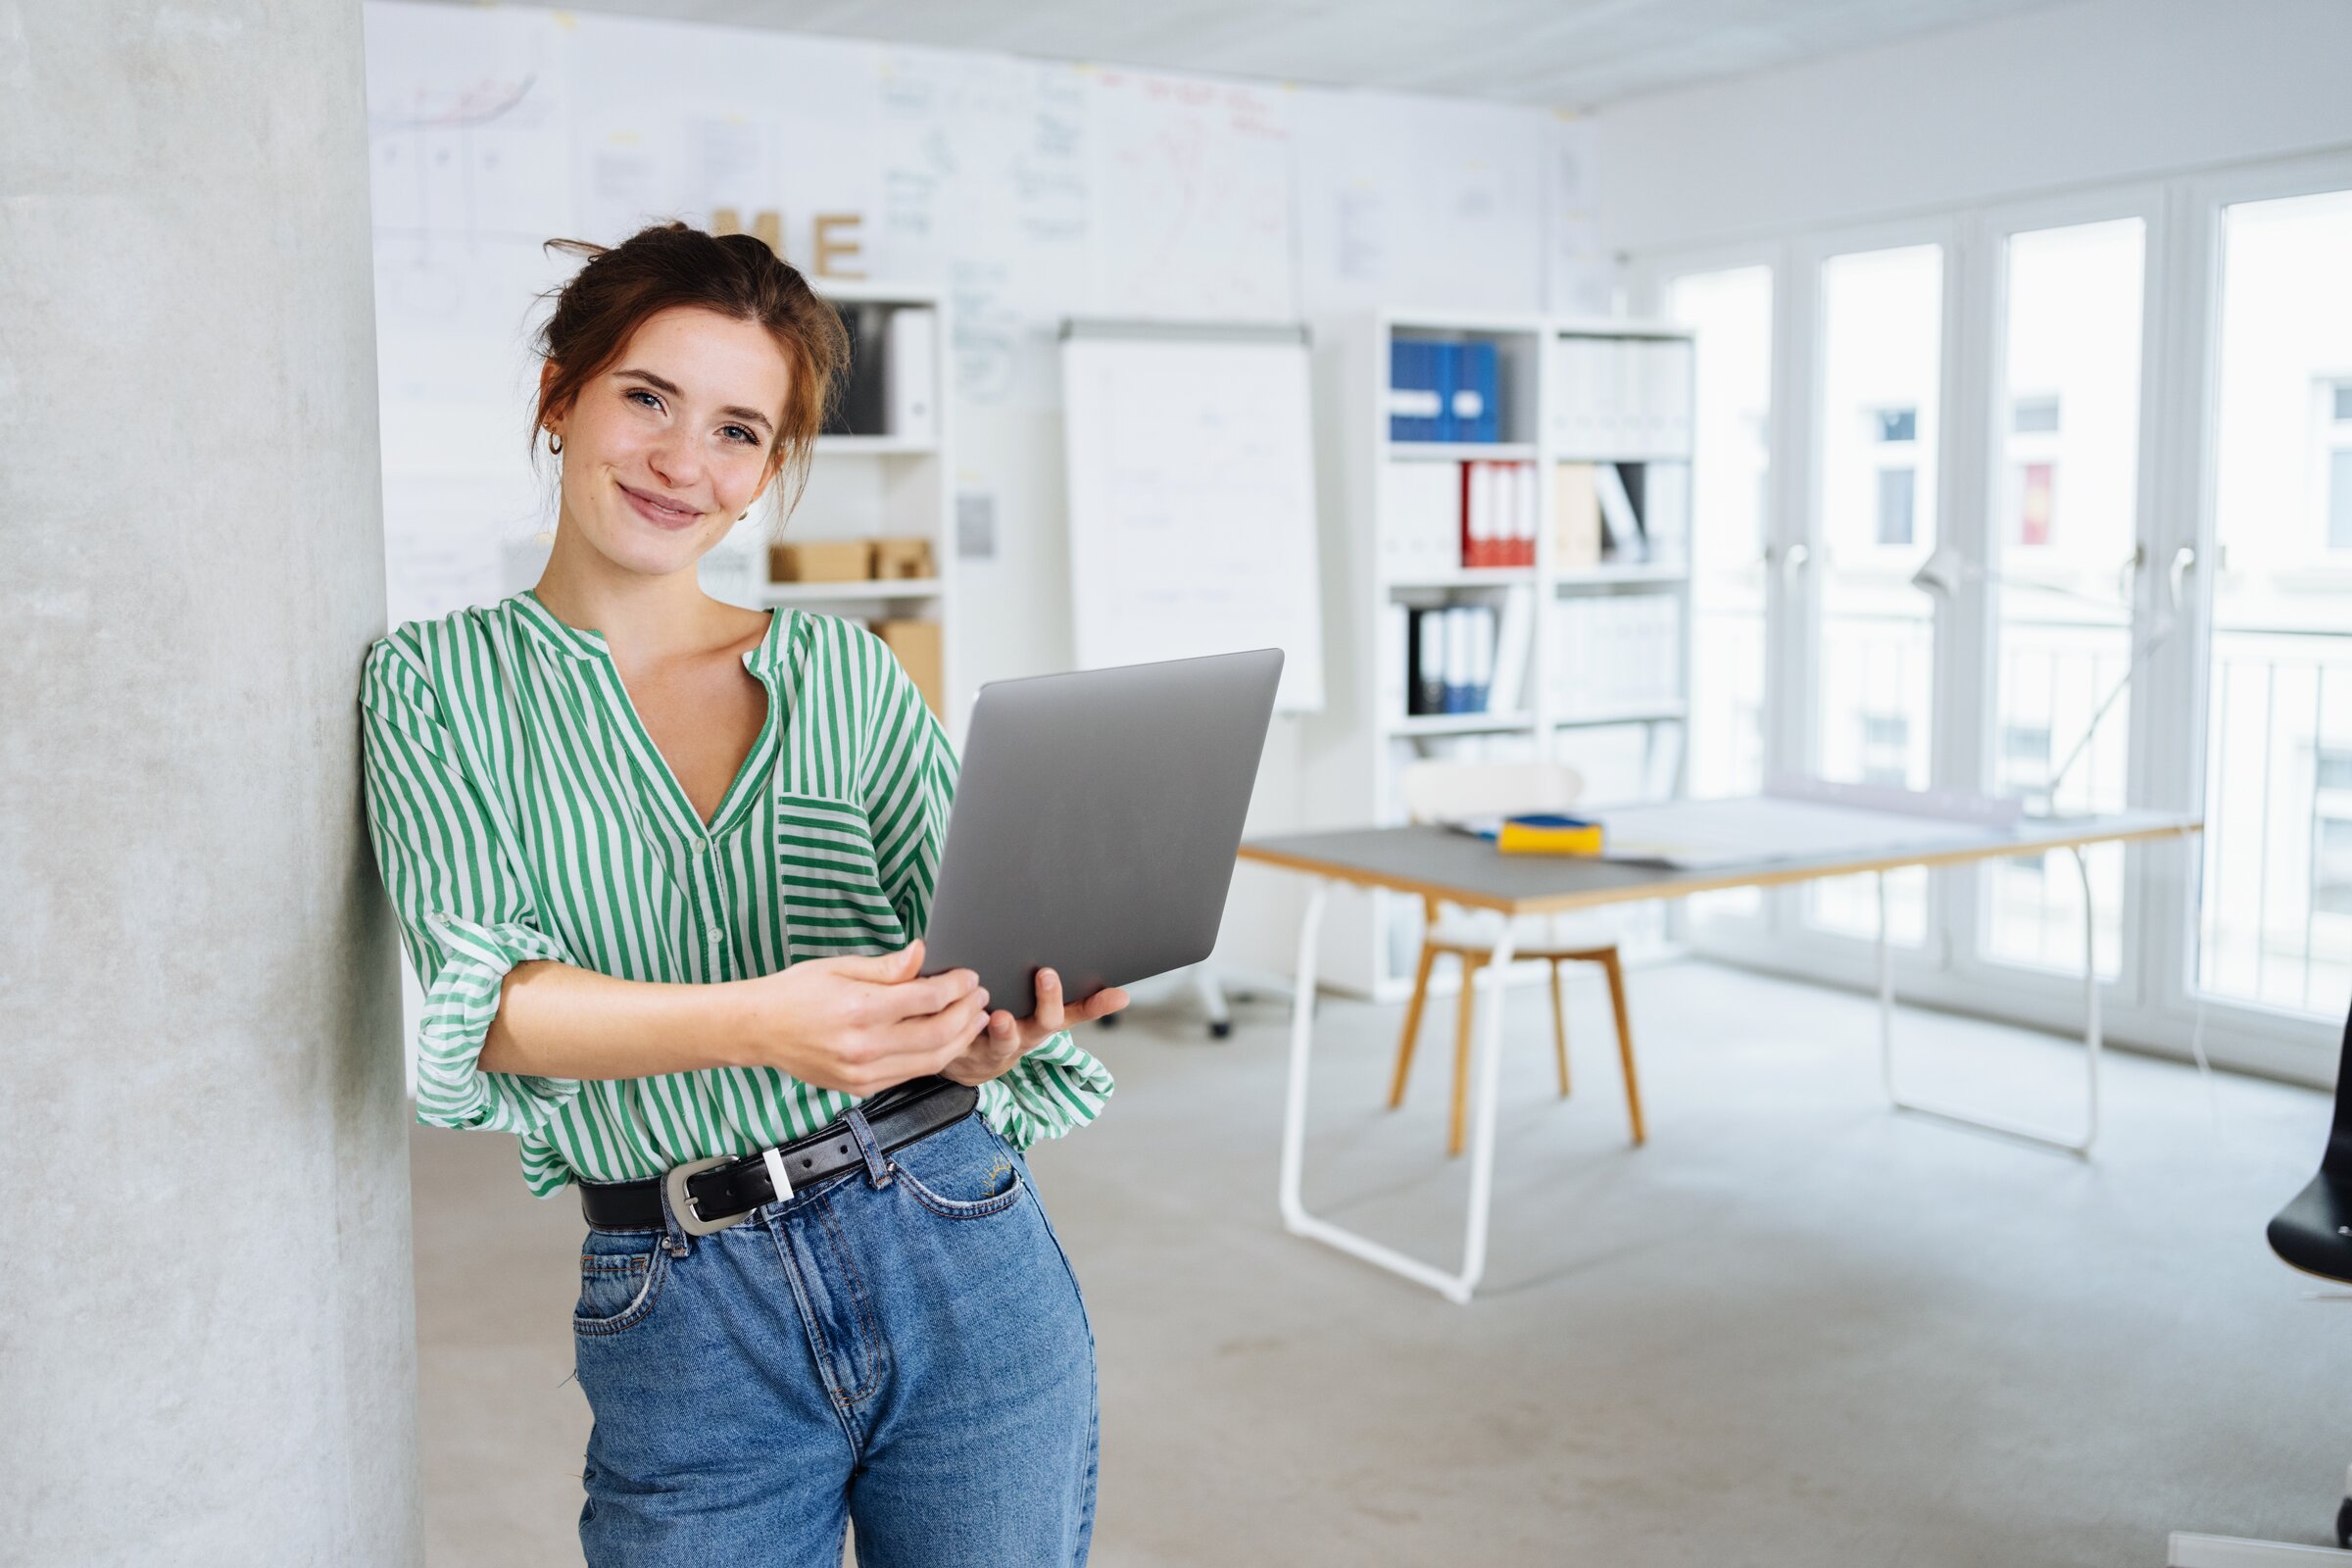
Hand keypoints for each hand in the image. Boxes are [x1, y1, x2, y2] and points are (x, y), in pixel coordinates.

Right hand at [734, 939, 988, 1097]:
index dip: (957, 986)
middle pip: (938, 1034)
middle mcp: (864, 1046)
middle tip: (980, 998)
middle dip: (968, 1014)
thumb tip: (922, 953)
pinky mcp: (861, 1088)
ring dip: (960, 1039)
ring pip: (931, 1061)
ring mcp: (863, 1072)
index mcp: (859, 1009)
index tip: (969, 977)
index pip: (927, 998)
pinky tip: (945, 1040)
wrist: (758, 1029)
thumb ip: (887, 966)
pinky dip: (934, 1058)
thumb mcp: (840, 966)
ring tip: (973, 1020)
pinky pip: (910, 1075)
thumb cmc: (796, 991)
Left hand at [942, 968, 1129, 1087]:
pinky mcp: (966, 1051)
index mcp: (1044, 1020)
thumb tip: (1066, 939)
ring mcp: (998, 1047)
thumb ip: (1043, 984)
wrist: (965, 1061)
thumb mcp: (1027, 1005)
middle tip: (1046, 974)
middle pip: (1046, 1024)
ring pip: (1004, 1040)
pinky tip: (952, 1005)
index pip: (1078, 1011)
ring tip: (998, 1016)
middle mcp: (1027, 1035)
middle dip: (1049, 1000)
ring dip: (1004, 1029)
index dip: (1099, 1005)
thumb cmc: (1001, 1019)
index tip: (1119, 995)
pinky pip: (962, 1040)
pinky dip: (958, 1025)